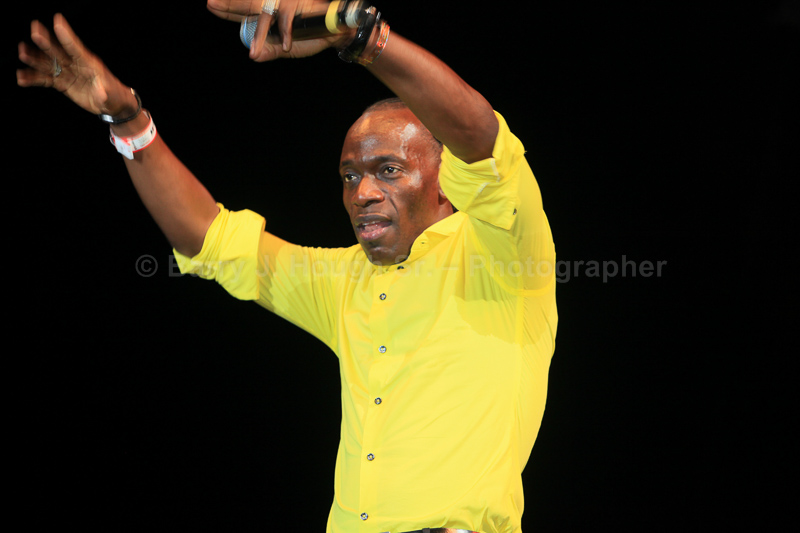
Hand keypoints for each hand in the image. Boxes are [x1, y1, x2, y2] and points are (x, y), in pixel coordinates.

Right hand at [16, 14, 136, 117]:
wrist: (111, 104)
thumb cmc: (114, 94)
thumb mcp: (111, 94)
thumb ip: (104, 92)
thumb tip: (101, 94)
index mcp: (88, 63)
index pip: (76, 48)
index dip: (67, 36)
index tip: (58, 20)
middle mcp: (75, 65)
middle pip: (58, 51)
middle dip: (46, 42)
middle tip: (35, 30)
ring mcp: (67, 73)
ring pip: (48, 64)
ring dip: (35, 59)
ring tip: (22, 53)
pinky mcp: (62, 83)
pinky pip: (45, 80)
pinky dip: (34, 79)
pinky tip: (21, 78)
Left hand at [207, 0, 351, 60]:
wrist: (336, 33)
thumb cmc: (311, 36)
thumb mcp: (285, 48)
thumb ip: (269, 50)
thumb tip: (253, 56)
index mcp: (269, 14)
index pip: (244, 12)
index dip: (229, 11)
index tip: (212, 6)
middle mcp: (274, 5)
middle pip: (249, 4)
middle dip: (230, 5)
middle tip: (211, 3)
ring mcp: (285, 4)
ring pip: (265, 16)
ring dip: (260, 35)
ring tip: (255, 52)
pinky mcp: (297, 6)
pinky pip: (287, 21)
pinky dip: (287, 35)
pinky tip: (287, 45)